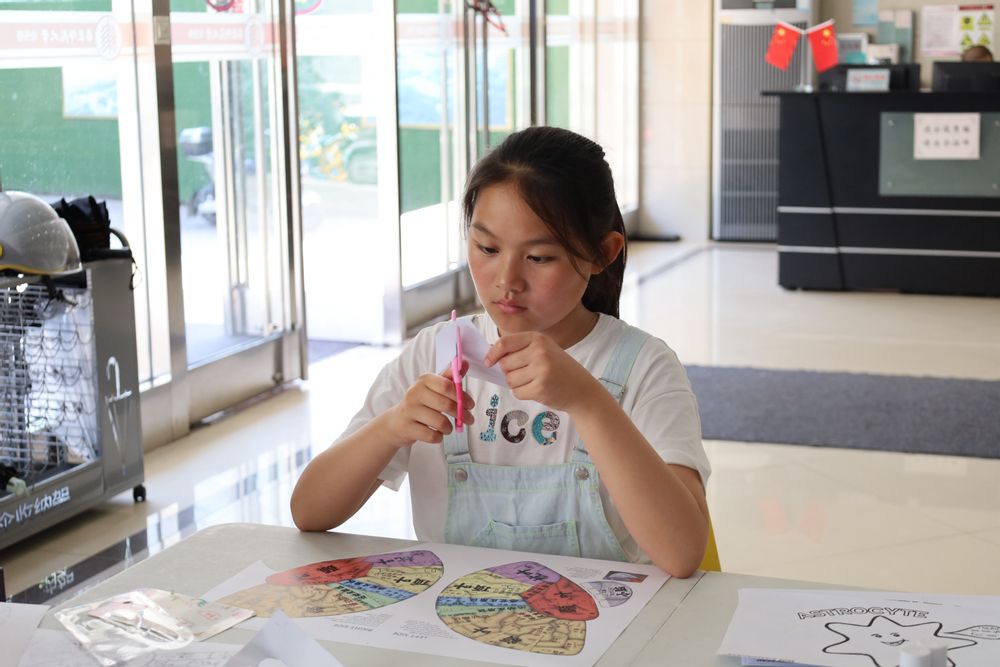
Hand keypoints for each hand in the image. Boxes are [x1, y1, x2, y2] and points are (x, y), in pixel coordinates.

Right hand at [381, 361, 474, 446]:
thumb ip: (450, 378)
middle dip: (461, 414)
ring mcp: (409, 410)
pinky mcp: (407, 427)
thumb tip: (464, 363)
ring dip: (449, 428)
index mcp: (424, 380)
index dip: (462, 396)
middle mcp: (415, 392)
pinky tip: (437, 434)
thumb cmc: (421, 403)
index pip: (447, 385)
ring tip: (448, 428)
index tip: (470, 405)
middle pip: (446, 404)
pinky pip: (431, 435)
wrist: (397, 421)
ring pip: (440, 422)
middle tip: (468, 420)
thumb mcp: (433, 388)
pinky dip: (438, 437)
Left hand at [484, 332, 598, 411]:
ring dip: (517, 384)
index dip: (493, 354)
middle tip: (527, 374)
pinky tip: (537, 390)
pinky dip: (523, 394)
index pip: (505, 343)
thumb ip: (520, 350)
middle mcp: (539, 351)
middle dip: (509, 372)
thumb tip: (491, 356)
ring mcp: (541, 369)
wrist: (582, 389)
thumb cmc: (559, 369)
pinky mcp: (540, 387)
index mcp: (538, 338)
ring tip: (534, 381)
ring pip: (509, 379)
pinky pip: (517, 392)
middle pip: (505, 364)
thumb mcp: (543, 350)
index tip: (488, 362)